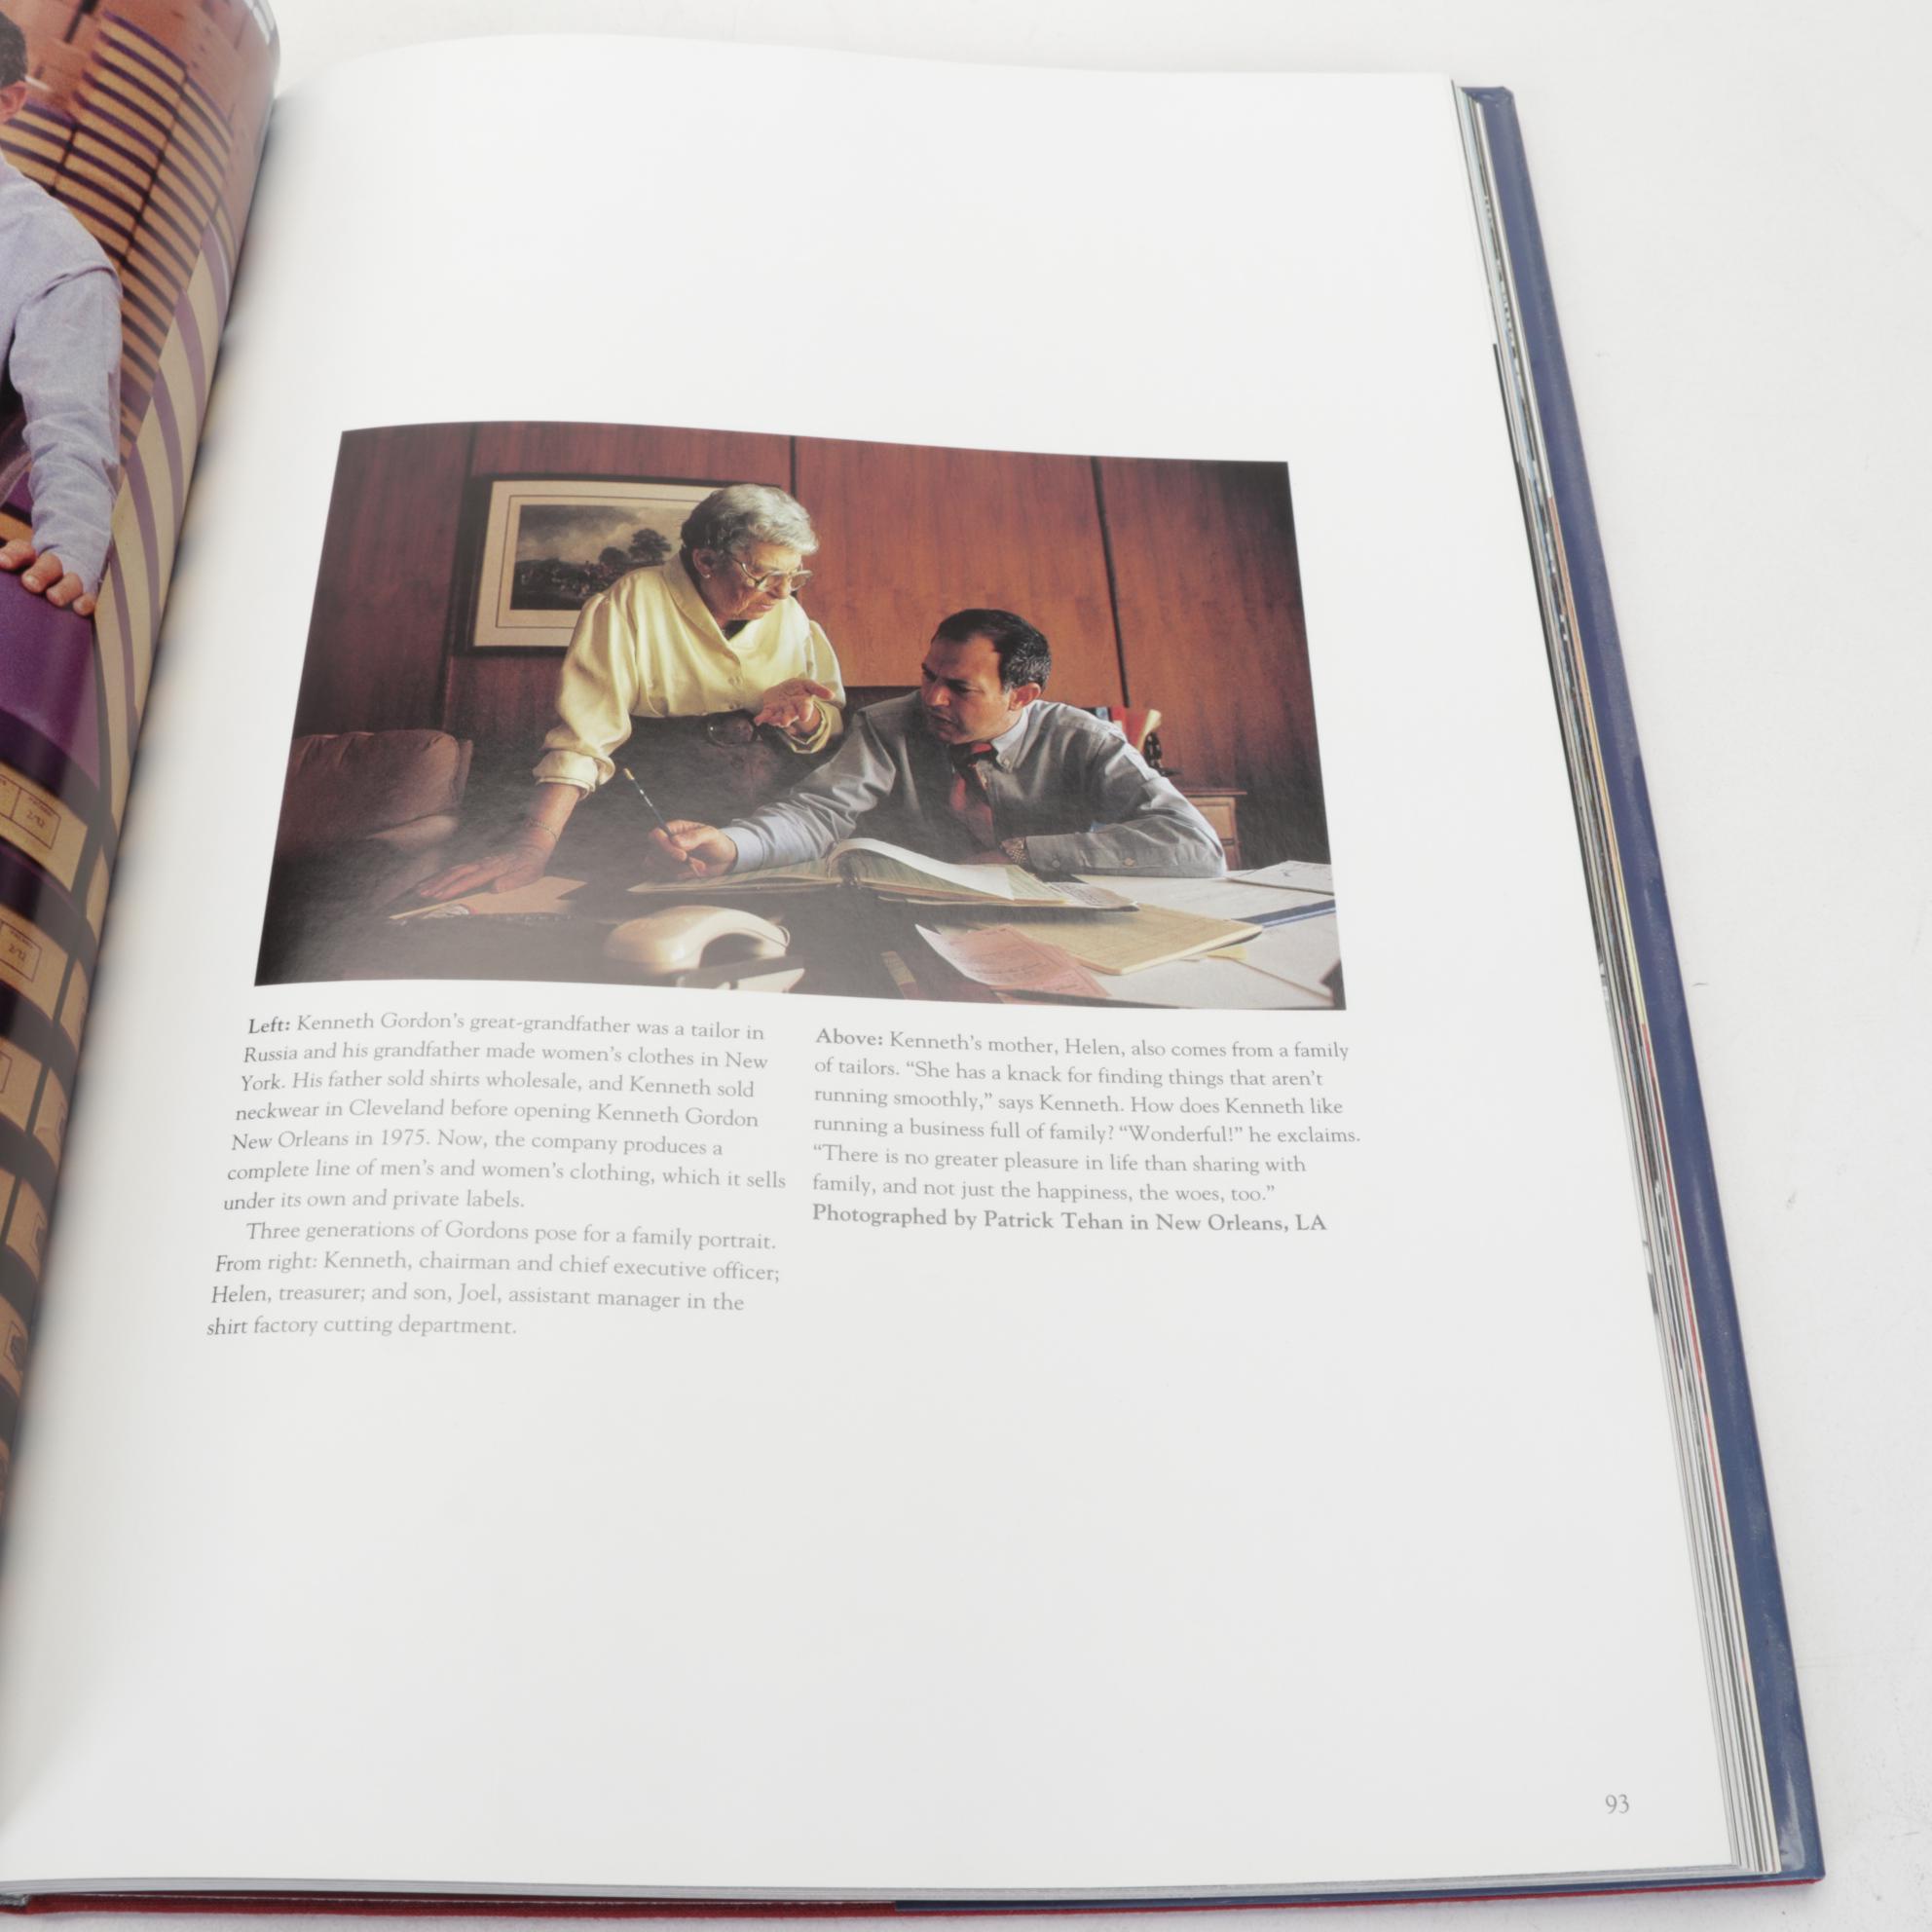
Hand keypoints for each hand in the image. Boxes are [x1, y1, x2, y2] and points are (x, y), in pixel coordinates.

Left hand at [0, 538, 95, 615]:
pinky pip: (89, 597)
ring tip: (54, 599)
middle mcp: (52, 564)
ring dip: (64, 589)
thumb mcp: (13, 566)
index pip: (21, 551)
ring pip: (72, 580)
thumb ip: (2, 565)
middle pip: (49, 564)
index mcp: (30, 555)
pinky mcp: (86, 594)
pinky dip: (86, 602)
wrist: (69, 562)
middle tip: (29, 584)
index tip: (1, 564)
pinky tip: (80, 609)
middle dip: (40, 573)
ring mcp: (71, 579)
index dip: (12, 556)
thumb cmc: (29, 573)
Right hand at [416, 840, 550, 901]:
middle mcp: (481, 863)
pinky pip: (455, 869)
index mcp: (493, 868)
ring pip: (452, 870)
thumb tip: (496, 888)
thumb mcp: (529, 873)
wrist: (532, 843)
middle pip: (455, 873)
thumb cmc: (531, 862)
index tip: (440, 896)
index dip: (454, 888)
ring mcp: (477, 862)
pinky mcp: (476, 862)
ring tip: (419, 890)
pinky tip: (432, 881)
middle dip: (437, 885)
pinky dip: (441, 875)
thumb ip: (513, 881)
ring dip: (435, 880)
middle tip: (422, 895)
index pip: (470, 879)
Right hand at [646, 820, 737, 878]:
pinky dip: (679, 875)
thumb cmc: (717, 842)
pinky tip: (693, 872)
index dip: (664, 846)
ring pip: (660, 866)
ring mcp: (667, 856)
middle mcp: (667, 841)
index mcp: (675, 829)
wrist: (725, 859)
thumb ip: (694, 836)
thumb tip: (674, 841)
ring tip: (701, 866)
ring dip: (680, 870)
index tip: (682, 856)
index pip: (656, 835)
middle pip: (655, 852)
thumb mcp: (710, 835)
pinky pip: (665, 875)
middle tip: (698, 864)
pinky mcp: (670, 869)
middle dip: (675, 862)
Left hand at [752, 677, 833, 736]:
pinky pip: (765, 715)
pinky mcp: (770, 710)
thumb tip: (832, 695)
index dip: (805, 712)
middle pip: (790, 715)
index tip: (804, 717)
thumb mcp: (808, 684)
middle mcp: (792, 710)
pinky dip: (762, 718)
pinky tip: (758, 721)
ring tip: (772, 720)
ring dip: (775, 720)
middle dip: (787, 719)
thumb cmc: (798, 688)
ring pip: (778, 717)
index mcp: (802, 704)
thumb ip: (818, 689)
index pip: (805, 709)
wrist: (784, 689)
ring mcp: (780, 711)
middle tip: (784, 722)